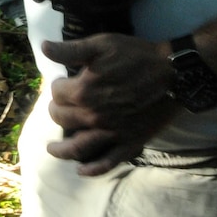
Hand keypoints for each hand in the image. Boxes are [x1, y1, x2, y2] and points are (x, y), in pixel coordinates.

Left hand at [39, 33, 179, 174]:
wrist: (172, 73)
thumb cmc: (135, 55)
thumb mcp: (101, 45)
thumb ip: (70, 50)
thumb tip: (43, 48)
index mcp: (83, 90)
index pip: (56, 93)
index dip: (56, 86)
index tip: (61, 82)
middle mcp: (93, 115)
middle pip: (62, 118)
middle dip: (56, 111)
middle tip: (58, 107)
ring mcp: (111, 132)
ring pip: (78, 146)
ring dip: (62, 150)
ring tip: (52, 150)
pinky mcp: (129, 142)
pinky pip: (109, 161)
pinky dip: (93, 169)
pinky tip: (82, 170)